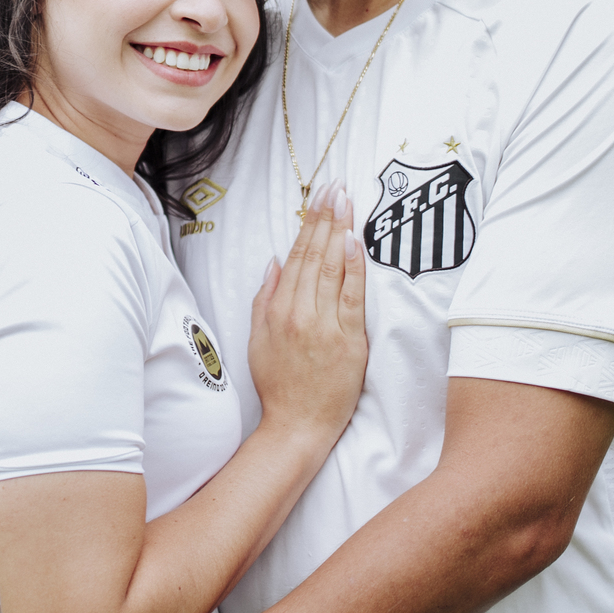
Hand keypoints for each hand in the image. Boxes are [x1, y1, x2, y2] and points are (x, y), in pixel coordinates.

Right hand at [247, 181, 366, 444]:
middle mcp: (299, 313)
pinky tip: (355, 242)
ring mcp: (324, 326)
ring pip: (331, 269)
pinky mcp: (348, 341)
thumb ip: (265, 298)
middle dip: (326, 216)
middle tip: (336, 186)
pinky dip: (353, 267)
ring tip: (346, 201)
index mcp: (278, 310)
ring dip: (340, 231)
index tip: (320, 197)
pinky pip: (351, 297)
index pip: (296, 256)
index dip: (309, 223)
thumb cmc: (278, 385)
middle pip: (314, 255)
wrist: (297, 427)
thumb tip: (274, 262)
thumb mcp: (258, 339)